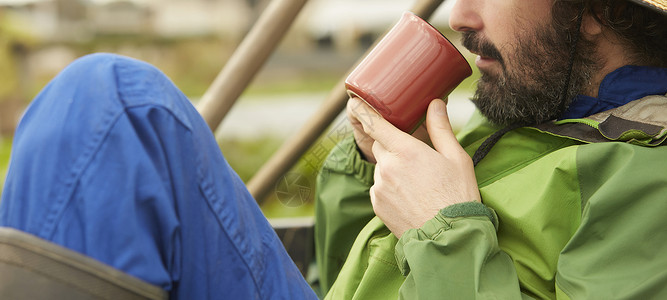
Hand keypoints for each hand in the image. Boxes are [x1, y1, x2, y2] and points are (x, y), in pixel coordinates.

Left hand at [359, 98, 480, 237]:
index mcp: (405, 151)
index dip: (364, 111)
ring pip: (381, 168)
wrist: (448, 238)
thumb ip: (441, 128)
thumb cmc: (457, 197)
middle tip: (413, 154)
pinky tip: (410, 196)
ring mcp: (379, 188)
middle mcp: (387, 167)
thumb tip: (435, 104)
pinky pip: (379, 188)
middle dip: (392, 144)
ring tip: (418, 183)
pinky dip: (390, 187)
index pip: (375, 124)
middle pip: (380, 145)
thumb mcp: (456, 158)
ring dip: (393, 168)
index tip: (357, 102)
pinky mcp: (377, 205)